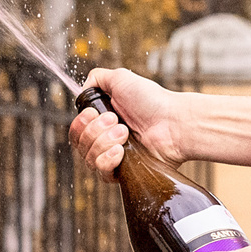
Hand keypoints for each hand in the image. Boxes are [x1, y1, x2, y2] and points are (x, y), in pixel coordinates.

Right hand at [66, 67, 185, 178]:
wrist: (174, 123)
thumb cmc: (153, 101)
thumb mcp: (120, 78)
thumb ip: (96, 78)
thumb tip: (82, 91)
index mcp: (103, 120)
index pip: (76, 129)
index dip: (81, 122)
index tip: (95, 113)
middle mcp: (105, 139)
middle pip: (78, 143)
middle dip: (95, 130)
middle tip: (118, 121)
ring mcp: (114, 157)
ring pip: (88, 158)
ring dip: (104, 142)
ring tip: (125, 133)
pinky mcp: (124, 173)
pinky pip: (102, 173)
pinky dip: (107, 160)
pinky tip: (120, 151)